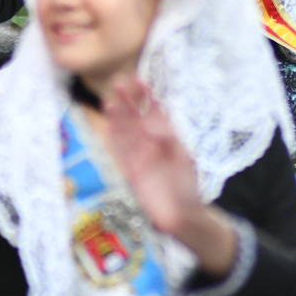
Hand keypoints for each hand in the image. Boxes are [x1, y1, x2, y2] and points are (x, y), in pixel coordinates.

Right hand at [104, 77, 237, 276]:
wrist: (182, 215)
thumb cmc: (187, 185)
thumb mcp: (183, 157)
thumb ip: (168, 138)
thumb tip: (152, 121)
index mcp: (165, 136)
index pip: (153, 111)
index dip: (146, 96)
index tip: (139, 80)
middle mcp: (149, 142)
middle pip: (135, 117)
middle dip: (128, 100)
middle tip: (118, 82)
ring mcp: (138, 155)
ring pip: (125, 131)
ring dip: (118, 116)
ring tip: (110, 99)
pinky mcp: (130, 170)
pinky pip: (120, 151)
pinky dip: (114, 137)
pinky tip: (108, 124)